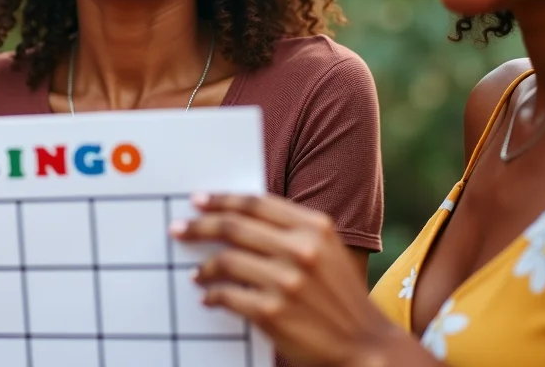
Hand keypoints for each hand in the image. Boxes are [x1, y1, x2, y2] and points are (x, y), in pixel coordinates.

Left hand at [171, 193, 400, 366]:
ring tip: (198, 273)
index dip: (221, 199)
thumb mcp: (326, 251)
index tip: (197, 201)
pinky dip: (212, 295)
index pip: (255, 203)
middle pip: (234, 226)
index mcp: (314, 228)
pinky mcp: (272, 312)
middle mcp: (301, 250)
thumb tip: (235, 219)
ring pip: (226, 260)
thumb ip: (290, 230)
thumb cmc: (340, 297)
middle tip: (179, 229)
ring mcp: (286, 281)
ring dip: (205, 267)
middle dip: (200, 226)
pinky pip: (227, 295)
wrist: (365, 345)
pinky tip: (209, 297)